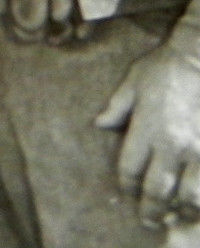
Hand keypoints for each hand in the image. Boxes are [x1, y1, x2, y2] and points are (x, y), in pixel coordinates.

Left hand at [95, 36, 199, 229]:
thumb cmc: (165, 67)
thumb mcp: (133, 82)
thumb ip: (117, 107)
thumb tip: (98, 124)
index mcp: (146, 128)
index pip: (130, 168)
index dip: (127, 186)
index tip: (126, 193)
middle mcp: (171, 144)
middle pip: (157, 189)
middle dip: (152, 209)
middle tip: (149, 220)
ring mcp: (198, 149)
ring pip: (189, 194)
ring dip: (182, 209)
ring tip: (177, 214)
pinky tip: (197, 201)